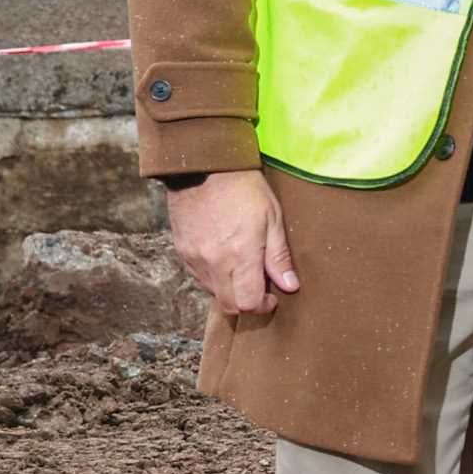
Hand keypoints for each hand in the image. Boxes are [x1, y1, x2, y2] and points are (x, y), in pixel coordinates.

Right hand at [165, 168, 297, 315]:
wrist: (204, 167)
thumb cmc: (243, 189)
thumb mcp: (272, 218)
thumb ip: (279, 256)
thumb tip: (290, 286)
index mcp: (239, 256)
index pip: (247, 303)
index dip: (262, 306)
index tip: (272, 296)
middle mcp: (213, 263)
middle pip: (228, 304)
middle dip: (246, 303)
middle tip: (259, 288)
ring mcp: (194, 258)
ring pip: (213, 292)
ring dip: (230, 289)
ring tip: (243, 269)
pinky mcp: (182, 251)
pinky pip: (199, 277)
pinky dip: (214, 277)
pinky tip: (225, 259)